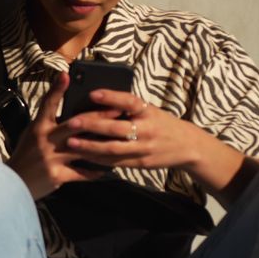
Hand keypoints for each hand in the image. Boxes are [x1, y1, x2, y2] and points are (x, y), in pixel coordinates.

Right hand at [5, 72, 107, 199]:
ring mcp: (51, 158)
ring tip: (119, 140)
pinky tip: (106, 170)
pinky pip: (80, 173)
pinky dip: (94, 172)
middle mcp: (45, 140)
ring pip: (82, 148)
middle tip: (116, 110)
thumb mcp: (32, 134)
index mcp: (38, 127)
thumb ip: (49, 125)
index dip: (57, 89)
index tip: (66, 75)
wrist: (13, 183)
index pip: (47, 104)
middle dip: (97, 116)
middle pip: (75, 124)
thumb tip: (73, 116)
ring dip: (102, 144)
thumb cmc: (25, 155)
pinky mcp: (57, 175)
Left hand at [56, 89, 205, 170]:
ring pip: (113, 149)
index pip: (129, 102)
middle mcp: (147, 130)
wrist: (187, 146)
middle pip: (116, 128)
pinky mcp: (140, 164)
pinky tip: (83, 156)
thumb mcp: (150, 110)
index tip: (92, 93)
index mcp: (148, 112)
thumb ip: (129, 108)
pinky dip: (97, 160)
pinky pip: (115, 163)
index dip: (111, 97)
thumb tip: (97, 99)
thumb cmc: (161, 122)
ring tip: (71, 142)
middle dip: (92, 125)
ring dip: (90, 146)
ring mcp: (143, 149)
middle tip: (72, 122)